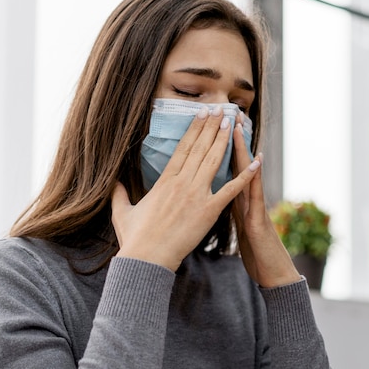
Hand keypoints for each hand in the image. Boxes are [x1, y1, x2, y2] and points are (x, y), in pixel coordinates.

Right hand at [111, 108, 259, 271]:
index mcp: (164, 181)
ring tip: (232, 122)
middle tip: (222, 109)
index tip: (202, 114)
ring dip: (224, 140)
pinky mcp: (208, 211)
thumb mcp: (122, 212)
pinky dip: (244, 177)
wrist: (147, 258)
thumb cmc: (134, 238)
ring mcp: (196, 196)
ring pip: (214, 161)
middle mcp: (181, 183)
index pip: (183, 147)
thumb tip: (113, 183)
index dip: (195, 128)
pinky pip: (230, 191)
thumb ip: (119, 194)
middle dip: (212, 127)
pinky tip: (255, 163)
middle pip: (200, 148)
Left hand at [232, 123, 300, 287]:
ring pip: (247, 175)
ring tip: (237, 130)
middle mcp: (247, 202)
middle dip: (229, 142)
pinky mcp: (259, 222)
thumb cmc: (256, 254)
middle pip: (236, 167)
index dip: (216, 151)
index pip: (225, 172)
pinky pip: (256, 199)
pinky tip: (256, 164)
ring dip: (243, 152)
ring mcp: (255, 209)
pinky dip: (255, 181)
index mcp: (237, 203)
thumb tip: (217, 204)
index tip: (207, 129)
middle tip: (224, 115)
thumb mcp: (240, 231)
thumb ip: (233, 214)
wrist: (274, 273)